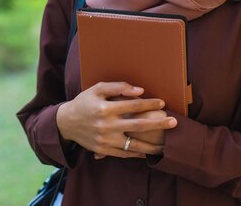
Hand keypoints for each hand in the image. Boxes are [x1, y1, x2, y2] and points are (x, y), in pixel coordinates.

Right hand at [56, 82, 172, 158]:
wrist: (66, 123)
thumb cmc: (85, 102)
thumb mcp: (97, 89)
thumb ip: (118, 87)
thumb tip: (140, 91)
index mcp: (105, 108)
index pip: (134, 105)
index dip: (150, 104)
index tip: (162, 104)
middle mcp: (106, 125)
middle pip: (138, 125)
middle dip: (158, 124)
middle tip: (174, 122)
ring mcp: (105, 140)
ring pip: (134, 144)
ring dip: (152, 145)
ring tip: (166, 144)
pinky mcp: (104, 150)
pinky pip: (125, 154)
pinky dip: (138, 154)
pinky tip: (148, 152)